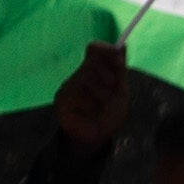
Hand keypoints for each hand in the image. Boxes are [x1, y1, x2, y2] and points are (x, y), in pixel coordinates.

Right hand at [51, 39, 129, 157]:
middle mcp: (79, 75)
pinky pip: (78, 96)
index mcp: (94, 71)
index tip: (119, 58)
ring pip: (86, 79)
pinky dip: (90, 106)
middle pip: (92, 63)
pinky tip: (88, 114)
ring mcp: (68, 87)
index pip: (95, 49)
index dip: (106, 50)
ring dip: (100, 96)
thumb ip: (119, 71)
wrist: (97, 138)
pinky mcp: (61, 99)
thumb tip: (122, 45)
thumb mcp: (120, 92)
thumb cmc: (109, 114)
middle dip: (108, 77)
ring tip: (100, 108)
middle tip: (112, 92)